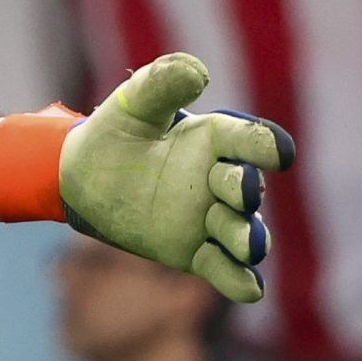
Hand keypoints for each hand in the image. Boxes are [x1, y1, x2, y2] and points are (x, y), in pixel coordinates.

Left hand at [59, 53, 292, 302]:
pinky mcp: (195, 251)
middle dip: (244, 190)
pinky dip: (239, 280)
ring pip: (242, 232)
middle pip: (246, 188)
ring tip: (247, 243)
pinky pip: (224, 270)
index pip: (249, 140)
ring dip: (248, 238)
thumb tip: (198, 71)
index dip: (265, 145)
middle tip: (236, 189)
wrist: (82, 177)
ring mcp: (211, 218)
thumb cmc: (115, 133)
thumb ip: (161, 83)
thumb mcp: (133, 103)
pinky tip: (249, 288)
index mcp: (215, 139)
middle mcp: (220, 179)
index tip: (279, 152)